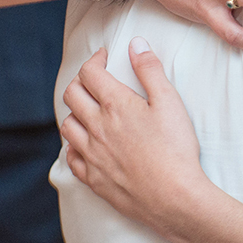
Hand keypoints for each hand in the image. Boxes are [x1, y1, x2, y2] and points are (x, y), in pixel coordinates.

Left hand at [61, 40, 207, 230]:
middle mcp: (96, 127)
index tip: (105, 58)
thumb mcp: (170, 102)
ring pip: (67, 126)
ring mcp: (92, 155)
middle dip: (81, 82)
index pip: (90, 72)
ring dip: (75, 113)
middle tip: (96, 81)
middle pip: (71, 95)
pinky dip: (74, 146)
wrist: (175, 198)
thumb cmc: (176, 149)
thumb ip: (150, 70)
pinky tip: (86, 145)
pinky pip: (71, 158)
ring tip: (89, 111)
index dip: (95, 59)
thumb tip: (136, 44)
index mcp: (115, 105)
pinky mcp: (93, 179)